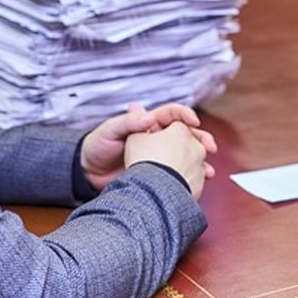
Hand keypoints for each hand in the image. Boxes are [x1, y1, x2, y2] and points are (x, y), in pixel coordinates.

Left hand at [81, 102, 217, 191]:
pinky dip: (190, 177)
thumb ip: (128, 122)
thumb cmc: (97, 146)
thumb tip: (148, 115)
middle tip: (210, 147)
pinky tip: (199, 183)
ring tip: (209, 170)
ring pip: (186, 155)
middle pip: (186, 135)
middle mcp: (157, 138)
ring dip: (200, 161)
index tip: (193, 121)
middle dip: (201, 139)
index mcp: (148, 123)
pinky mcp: (158, 173)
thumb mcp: (110, 131)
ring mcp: (159, 156)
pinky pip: (178, 173)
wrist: (88, 173)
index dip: (185, 115)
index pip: (172, 114)